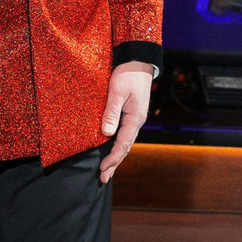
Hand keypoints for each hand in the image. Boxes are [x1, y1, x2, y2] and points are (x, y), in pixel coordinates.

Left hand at [99, 62, 152, 180]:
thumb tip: (106, 134)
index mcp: (135, 118)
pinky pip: (125, 135)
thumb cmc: (127, 75)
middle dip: (115, 164)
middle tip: (104, 179)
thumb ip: (111, 113)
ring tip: (107, 170)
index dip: (113, 158)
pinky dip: (118, 146)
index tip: (103, 170)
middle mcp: (136, 121)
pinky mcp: (131, 114)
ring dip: (116, 156)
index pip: (123, 144)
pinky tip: (112, 150)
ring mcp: (135, 118)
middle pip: (125, 147)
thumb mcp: (116, 92)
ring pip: (125, 142)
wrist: (138, 62)